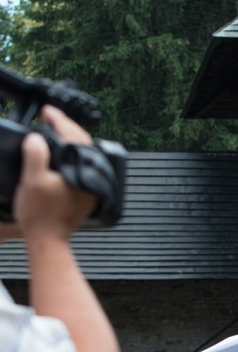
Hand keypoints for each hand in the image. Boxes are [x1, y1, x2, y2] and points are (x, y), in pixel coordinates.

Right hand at [0, 106, 99, 242]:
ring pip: (83, 153)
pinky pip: (80, 165)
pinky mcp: (87, 192)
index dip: (59, 120)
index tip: (47, 111)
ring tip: (54, 130)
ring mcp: (91, 184)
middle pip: (83, 142)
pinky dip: (71, 155)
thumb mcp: (32, 180)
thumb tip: (36, 138)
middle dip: (66, 126)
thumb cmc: (40, 214)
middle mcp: (92, 175)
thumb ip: (35, 155)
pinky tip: (60, 153)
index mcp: (82, 169)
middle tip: (50, 116)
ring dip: (69, 140)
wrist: (47, 240)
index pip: (74, 135)